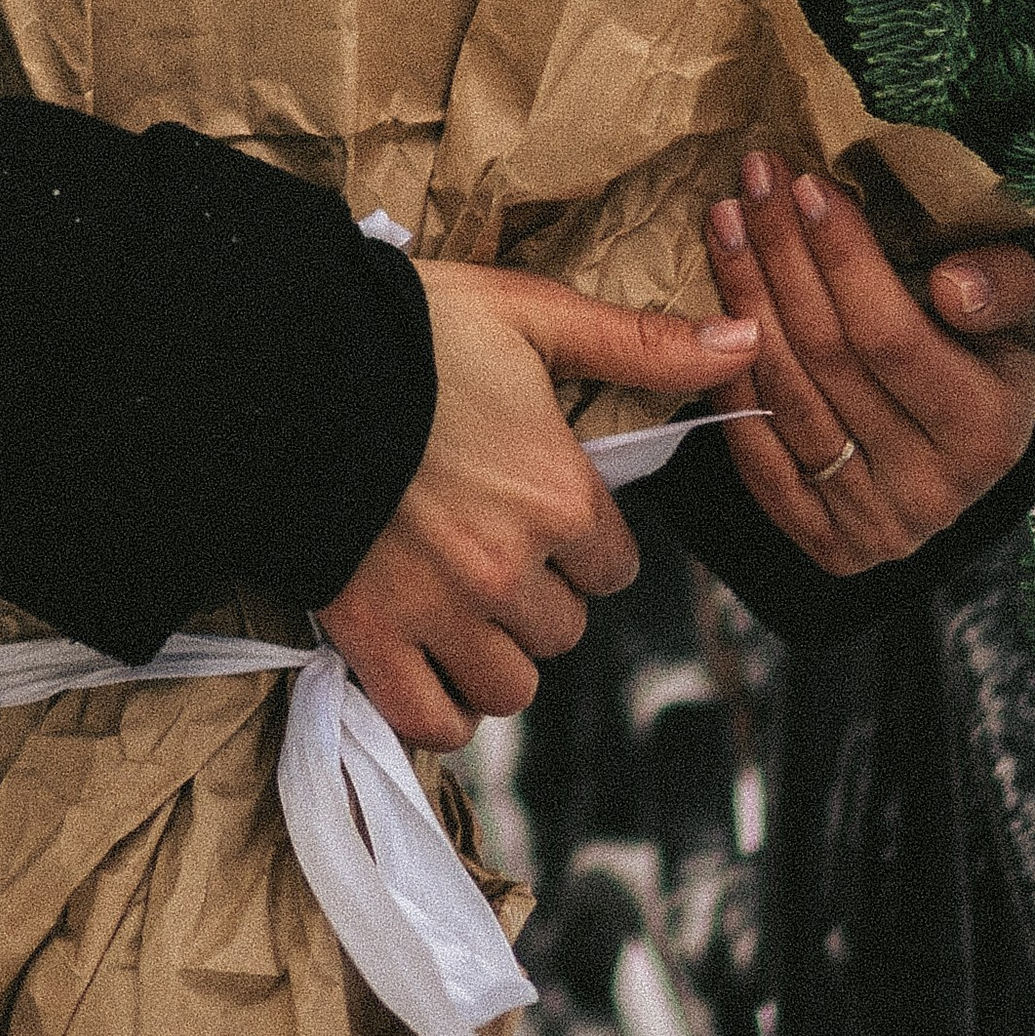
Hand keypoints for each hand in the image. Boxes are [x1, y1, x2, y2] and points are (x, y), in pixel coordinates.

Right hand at [319, 264, 761, 750]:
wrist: (286, 358)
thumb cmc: (410, 329)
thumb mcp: (529, 314)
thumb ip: (640, 342)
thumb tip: (748, 341)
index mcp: (558, 495)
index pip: (614, 566)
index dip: (584, 536)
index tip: (541, 503)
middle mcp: (510, 568)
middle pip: (564, 630)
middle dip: (541, 593)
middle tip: (493, 543)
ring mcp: (440, 611)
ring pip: (511, 685)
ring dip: (497, 653)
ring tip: (463, 601)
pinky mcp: (372, 637)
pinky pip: (434, 721)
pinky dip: (442, 707)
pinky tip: (434, 662)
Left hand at [707, 151, 1034, 577]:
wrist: (960, 450)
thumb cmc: (982, 353)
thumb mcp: (1015, 309)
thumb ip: (1003, 284)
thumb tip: (954, 285)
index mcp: (988, 430)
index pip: (890, 334)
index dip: (842, 257)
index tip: (805, 184)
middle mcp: (932, 490)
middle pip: (827, 356)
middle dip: (781, 255)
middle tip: (753, 183)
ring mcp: (875, 524)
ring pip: (786, 394)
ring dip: (744, 297)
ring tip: (725, 223)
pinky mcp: (826, 542)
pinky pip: (756, 451)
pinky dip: (727, 377)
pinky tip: (712, 312)